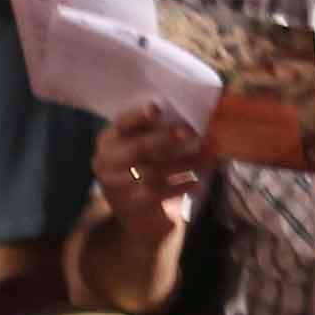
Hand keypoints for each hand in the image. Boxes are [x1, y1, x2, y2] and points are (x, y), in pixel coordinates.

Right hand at [89, 101, 207, 229]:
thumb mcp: (138, 141)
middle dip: (163, 140)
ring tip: (206, 158)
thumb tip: (182, 115)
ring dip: (182, 165)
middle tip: (189, 133)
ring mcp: (117, 185)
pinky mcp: (131, 205)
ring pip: (152, 173)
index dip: (138, 116)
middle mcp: (107, 161)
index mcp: (109, 138)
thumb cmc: (139, 161)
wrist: (129, 203)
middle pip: (136, 149)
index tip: (157, 109)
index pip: (121, 123)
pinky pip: (159, 195)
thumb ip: (152, 128)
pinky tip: (197, 183)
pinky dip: (180, 188)